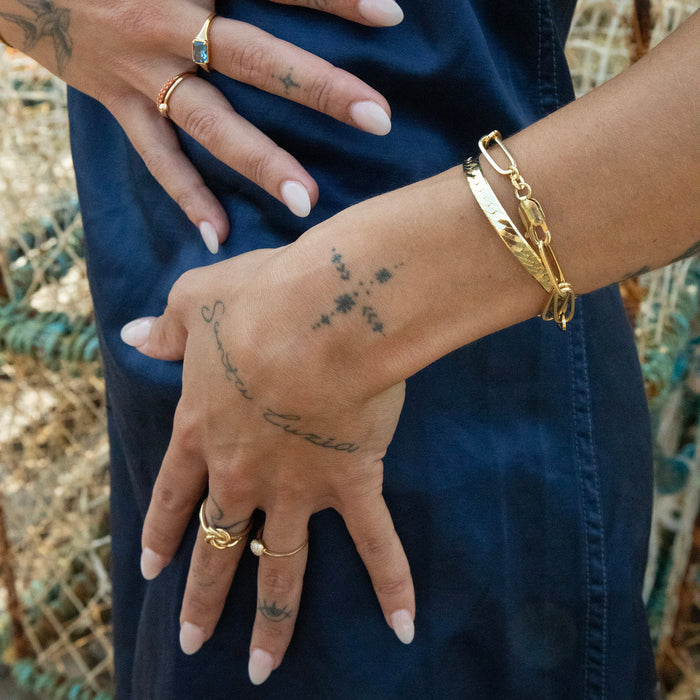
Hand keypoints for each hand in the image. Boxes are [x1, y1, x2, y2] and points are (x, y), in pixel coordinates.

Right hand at [0, 0, 402, 248]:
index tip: (394, 16)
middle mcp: (168, 23)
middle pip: (256, 58)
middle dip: (319, 89)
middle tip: (379, 119)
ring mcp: (140, 70)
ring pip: (210, 121)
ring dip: (260, 161)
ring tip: (308, 202)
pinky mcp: (115, 102)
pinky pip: (155, 155)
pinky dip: (186, 194)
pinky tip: (219, 235)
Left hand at [120, 244, 414, 684]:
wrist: (321, 316)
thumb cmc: (259, 300)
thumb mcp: (197, 299)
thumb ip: (167, 326)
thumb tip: (135, 334)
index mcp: (205, 429)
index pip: (176, 494)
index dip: (162, 531)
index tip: (152, 567)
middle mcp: (244, 473)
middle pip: (219, 547)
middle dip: (203, 597)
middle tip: (191, 640)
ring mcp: (297, 488)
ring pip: (281, 569)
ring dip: (272, 623)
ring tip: (261, 668)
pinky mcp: (351, 485)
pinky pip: (375, 544)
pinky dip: (392, 584)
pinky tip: (403, 625)